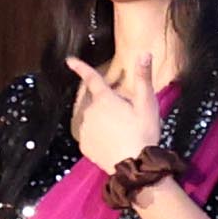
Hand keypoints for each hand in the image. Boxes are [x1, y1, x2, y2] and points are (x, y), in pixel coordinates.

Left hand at [70, 62, 166, 185]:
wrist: (134, 165)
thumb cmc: (143, 132)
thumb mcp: (148, 104)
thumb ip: (143, 78)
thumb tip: (143, 53)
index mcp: (105, 99)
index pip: (92, 78)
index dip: (81, 67)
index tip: (70, 60)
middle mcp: (89, 111)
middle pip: (95, 101)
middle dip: (106, 103)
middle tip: (127, 115)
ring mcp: (84, 128)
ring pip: (92, 118)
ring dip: (102, 119)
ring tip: (121, 131)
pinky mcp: (84, 145)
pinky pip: (90, 134)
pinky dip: (98, 135)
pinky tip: (112, 142)